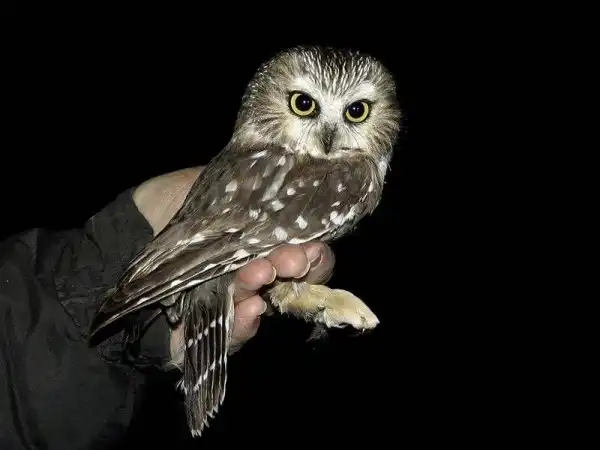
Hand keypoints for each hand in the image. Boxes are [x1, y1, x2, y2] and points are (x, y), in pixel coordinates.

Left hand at [132, 167, 334, 352]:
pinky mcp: (210, 330)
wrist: (119, 238)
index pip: (304, 253)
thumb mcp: (207, 185)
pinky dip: (245, 324)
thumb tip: (286, 184)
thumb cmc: (164, 209)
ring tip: (260, 272)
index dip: (314, 251)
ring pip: (264, 304)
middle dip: (297, 268)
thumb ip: (247, 186)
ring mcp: (232, 303)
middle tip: (291, 259)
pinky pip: (235, 334)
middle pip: (292, 281)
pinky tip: (250, 308)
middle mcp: (253, 273)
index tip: (309, 244)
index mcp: (261, 242)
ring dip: (265, 288)